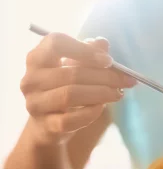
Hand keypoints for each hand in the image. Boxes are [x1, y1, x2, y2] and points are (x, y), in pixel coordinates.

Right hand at [21, 33, 135, 142]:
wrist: (48, 123)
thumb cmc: (65, 87)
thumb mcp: (77, 67)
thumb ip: (90, 53)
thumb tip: (103, 43)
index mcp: (38, 58)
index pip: (56, 43)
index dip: (85, 50)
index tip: (108, 61)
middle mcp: (31, 79)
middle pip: (71, 74)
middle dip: (105, 77)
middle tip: (127, 80)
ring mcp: (35, 103)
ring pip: (70, 95)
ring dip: (101, 93)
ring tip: (117, 93)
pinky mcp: (45, 125)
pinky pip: (70, 119)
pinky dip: (90, 113)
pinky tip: (101, 107)